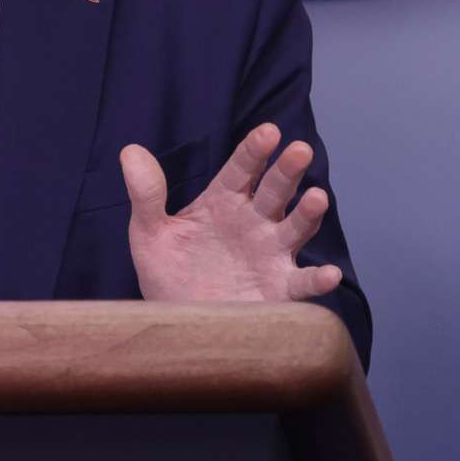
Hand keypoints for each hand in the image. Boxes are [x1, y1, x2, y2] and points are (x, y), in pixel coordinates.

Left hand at [122, 122, 342, 304]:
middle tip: (299, 150)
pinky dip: (319, 279)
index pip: (242, 170)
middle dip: (287, 171)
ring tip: (317, 197)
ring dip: (309, 213)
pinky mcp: (280, 290)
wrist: (178, 327)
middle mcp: (254, 222)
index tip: (268, 132)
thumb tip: (130, 152)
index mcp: (224, 202)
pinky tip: (329, 275)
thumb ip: (146, 194)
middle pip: (275, 191)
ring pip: (296, 227)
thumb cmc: (168, 275)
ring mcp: (271, 254)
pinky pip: (303, 283)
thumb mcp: (150, 234)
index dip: (255, 151)